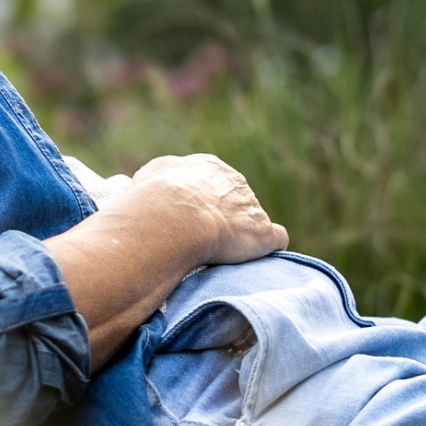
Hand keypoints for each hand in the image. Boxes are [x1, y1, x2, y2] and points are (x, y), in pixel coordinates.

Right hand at [130, 153, 288, 267]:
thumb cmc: (155, 198)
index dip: (202, 204)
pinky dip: (269, 247)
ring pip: (252, 220)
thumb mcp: (149, 175)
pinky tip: (259, 257)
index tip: (190, 221)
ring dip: (241, 236)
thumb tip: (160, 185)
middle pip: (235, 200)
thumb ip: (162, 177)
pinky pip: (276, 238)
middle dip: (224, 218)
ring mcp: (251, 205)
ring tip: (219, 255)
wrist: (174, 216)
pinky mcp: (263, 232)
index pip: (212, 183)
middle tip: (203, 240)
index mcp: (209, 167)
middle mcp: (234, 181)